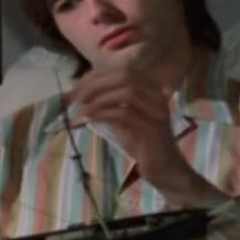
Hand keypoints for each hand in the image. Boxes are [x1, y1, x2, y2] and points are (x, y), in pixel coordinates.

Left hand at [65, 65, 222, 207]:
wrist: (164, 169)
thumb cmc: (142, 144)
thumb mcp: (121, 119)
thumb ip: (107, 104)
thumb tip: (81, 93)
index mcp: (150, 88)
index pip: (121, 70)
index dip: (96, 75)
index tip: (75, 86)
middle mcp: (156, 94)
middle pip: (125, 75)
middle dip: (96, 83)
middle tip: (75, 96)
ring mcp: (157, 110)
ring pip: (128, 90)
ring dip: (100, 97)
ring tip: (82, 108)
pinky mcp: (153, 128)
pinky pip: (126, 114)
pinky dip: (104, 113)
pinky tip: (89, 119)